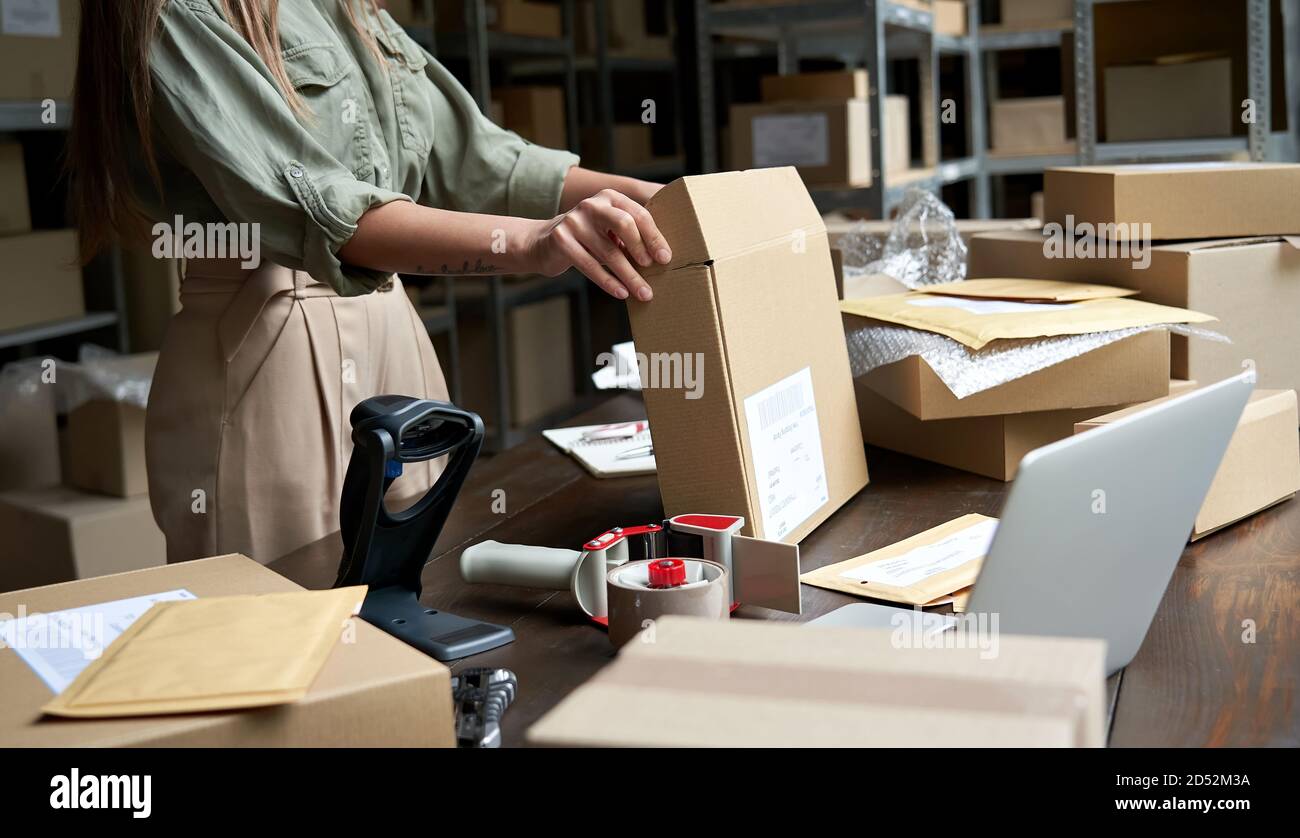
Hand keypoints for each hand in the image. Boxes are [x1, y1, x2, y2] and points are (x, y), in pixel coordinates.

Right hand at [526, 188, 671, 300]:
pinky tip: (621, 293)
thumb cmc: (587, 240)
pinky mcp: (561, 239)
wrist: (542, 243)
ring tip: (643, 293)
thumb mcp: (609, 232)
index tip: (665, 258)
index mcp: (610, 198)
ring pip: (609, 252)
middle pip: (624, 224)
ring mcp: (574, 221)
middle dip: (642, 249)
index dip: (654, 237)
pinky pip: (590, 265)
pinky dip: (608, 282)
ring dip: (630, 276)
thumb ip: (630, 237)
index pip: (638, 214)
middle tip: (655, 269)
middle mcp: (592, 205)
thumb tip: (661, 259)